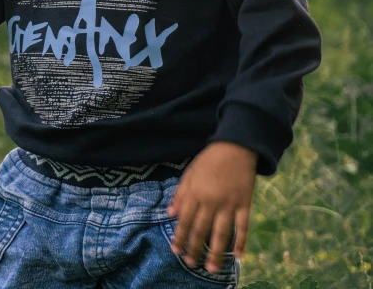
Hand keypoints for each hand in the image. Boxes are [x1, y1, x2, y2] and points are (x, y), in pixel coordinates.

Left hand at [166, 141, 256, 273]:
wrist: (236, 146)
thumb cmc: (210, 159)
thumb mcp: (190, 172)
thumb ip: (180, 193)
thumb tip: (170, 214)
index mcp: (195, 193)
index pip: (185, 220)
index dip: (180, 236)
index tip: (175, 251)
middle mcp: (211, 201)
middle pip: (201, 230)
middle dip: (195, 248)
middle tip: (190, 263)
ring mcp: (229, 203)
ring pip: (221, 233)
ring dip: (215, 253)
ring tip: (211, 268)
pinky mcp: (245, 203)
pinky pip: (243, 226)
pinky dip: (241, 241)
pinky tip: (237, 255)